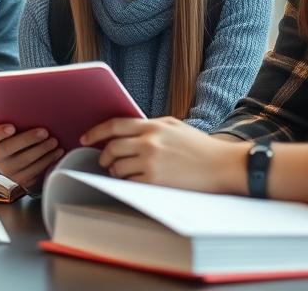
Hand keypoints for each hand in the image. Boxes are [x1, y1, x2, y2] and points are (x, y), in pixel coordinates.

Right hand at [0, 124, 61, 188]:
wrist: (20, 153)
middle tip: (45, 132)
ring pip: (24, 161)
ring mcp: (7, 170)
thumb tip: (35, 108)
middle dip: (28, 140)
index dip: (0, 132)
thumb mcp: (14, 124)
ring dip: (42, 151)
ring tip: (54, 142)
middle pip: (8, 149)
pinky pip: (34, 173)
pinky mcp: (21, 180)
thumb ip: (18, 118)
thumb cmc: (19, 133)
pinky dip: (47, 162)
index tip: (12, 127)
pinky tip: (57, 153)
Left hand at [81, 117, 247, 193]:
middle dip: (103, 156)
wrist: (223, 165)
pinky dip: (127, 183)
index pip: (115, 125)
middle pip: (112, 147)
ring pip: (117, 167)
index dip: (95, 131)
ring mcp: (151, 162)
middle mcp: (149, 142)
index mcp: (153, 126)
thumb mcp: (175, 126)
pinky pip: (129, 183)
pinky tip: (133, 182)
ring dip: (114, 172)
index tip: (85, 138)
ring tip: (120, 173)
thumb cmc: (201, 147)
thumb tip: (128, 131)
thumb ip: (152, 126)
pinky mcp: (155, 181)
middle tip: (104, 162)